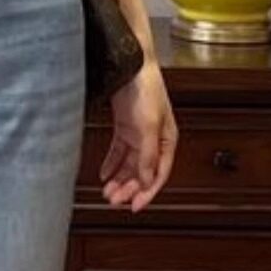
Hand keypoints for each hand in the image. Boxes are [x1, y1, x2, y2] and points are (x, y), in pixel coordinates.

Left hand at [98, 60, 177, 212]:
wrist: (130, 63)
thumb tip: (146, 180)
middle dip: (128, 188)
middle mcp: (154, 138)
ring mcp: (139, 133)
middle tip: (114, 201)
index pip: (158, 174)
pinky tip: (104, 174)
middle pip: (142, 172)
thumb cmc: (146, 88)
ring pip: (129, 165)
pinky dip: (111, 164)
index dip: (147, 192)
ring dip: (119, 179)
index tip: (134, 207)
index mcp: (167, 139)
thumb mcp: (148, 126)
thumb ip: (148, 155)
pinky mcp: (125, 126)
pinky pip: (118, 152)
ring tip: (107, 192)